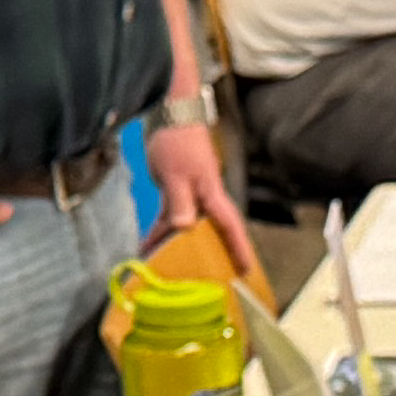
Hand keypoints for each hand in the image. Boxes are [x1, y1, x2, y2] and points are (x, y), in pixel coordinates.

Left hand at [145, 119, 251, 257]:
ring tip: (164, 269)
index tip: (246, 270)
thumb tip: (184, 228)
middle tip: (208, 282)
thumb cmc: (178, 141)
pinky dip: (160, 231)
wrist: (171, 114)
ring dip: (176, 246)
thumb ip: (180, 202)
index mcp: (212, 194)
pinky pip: (170, 217)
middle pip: (211, 232)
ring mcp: (191, 194)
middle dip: (210, 256)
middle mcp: (205, 198)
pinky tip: (148, 243)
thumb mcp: (176, 174)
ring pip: (187, 228)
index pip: (229, 226)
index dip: (239, 248)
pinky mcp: (176, 190)